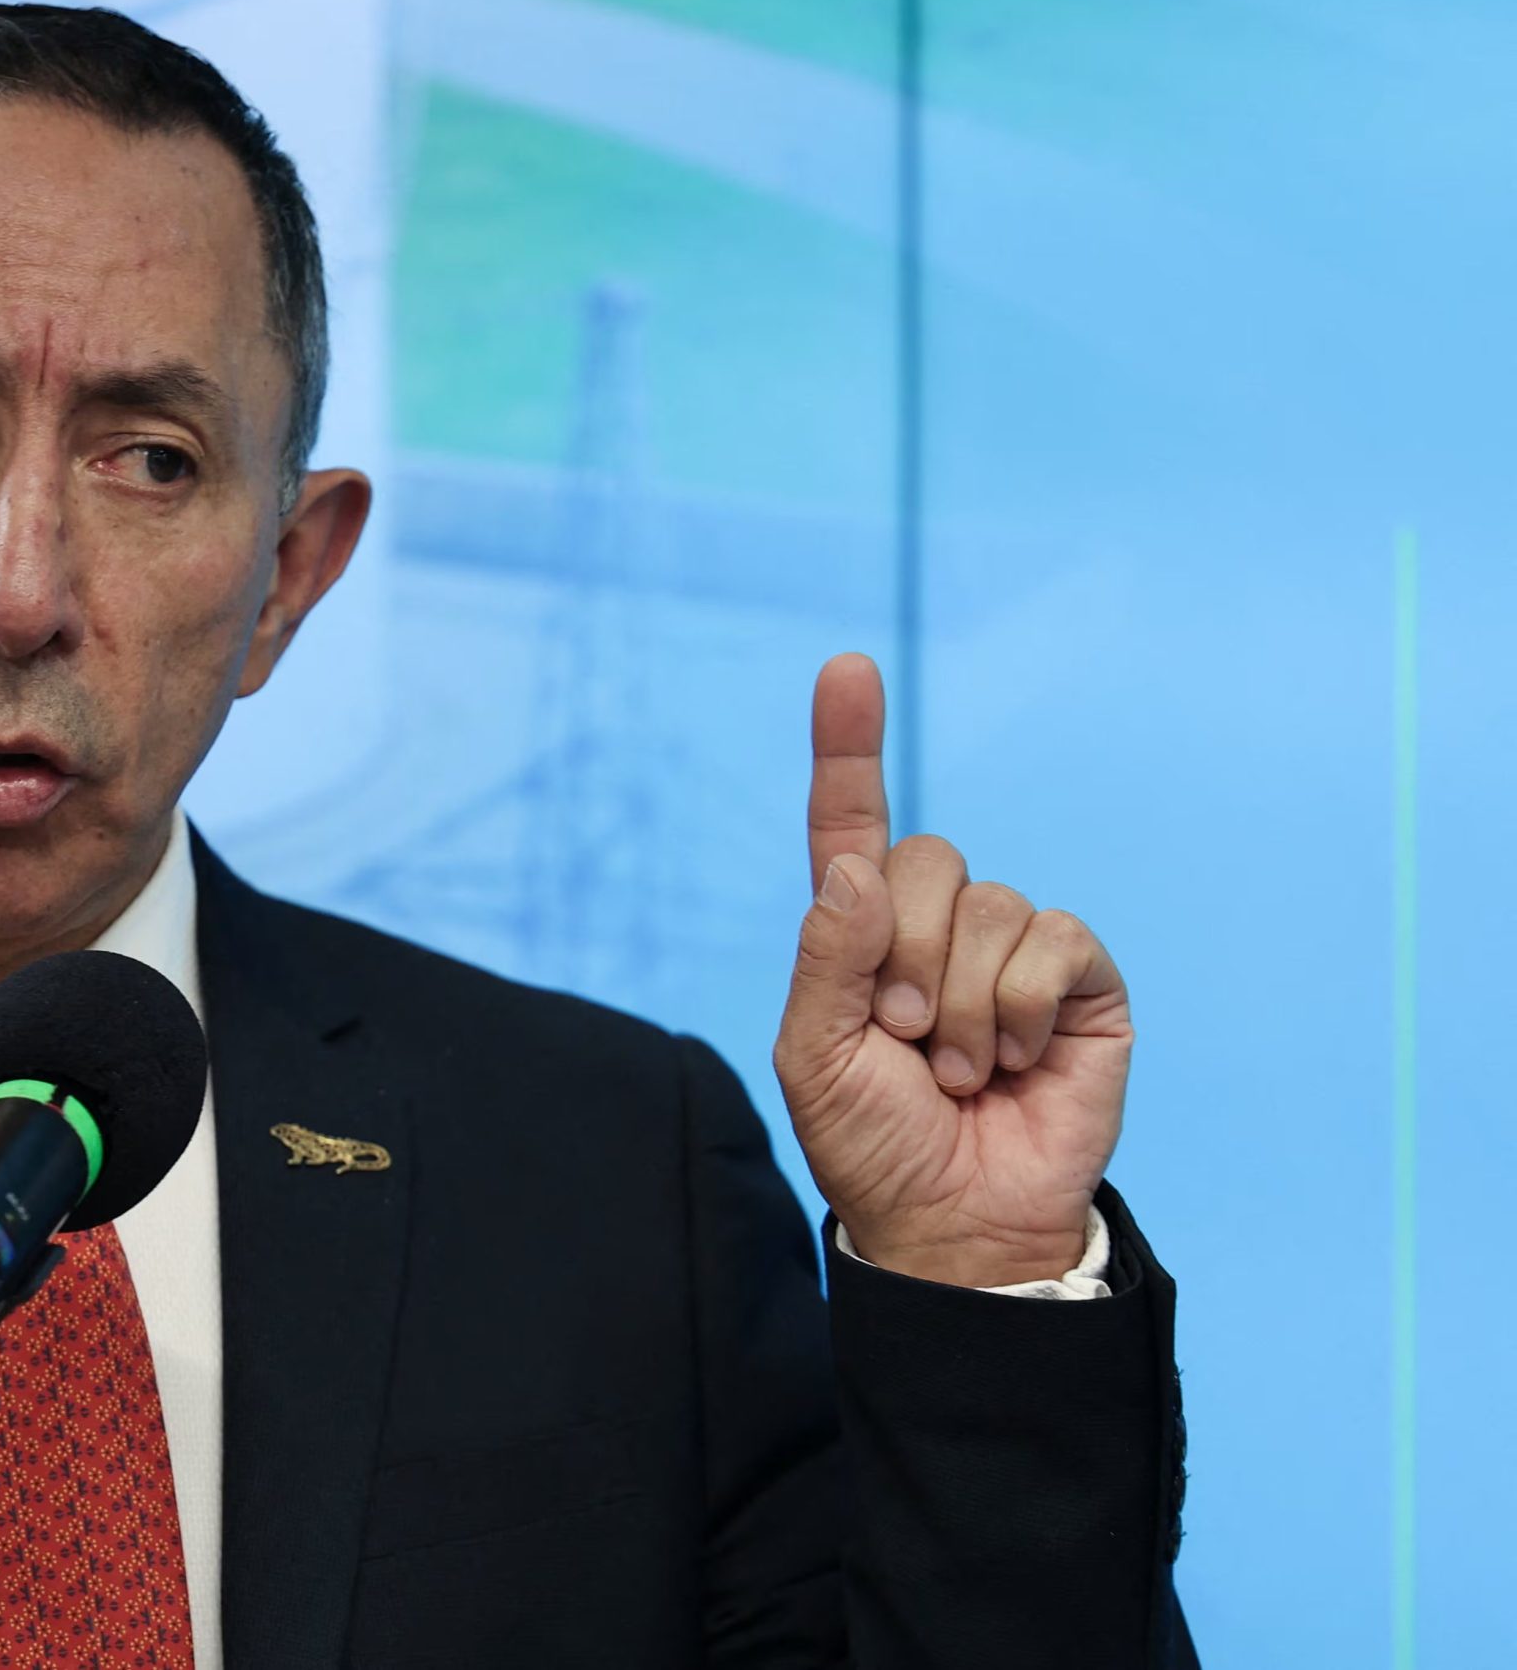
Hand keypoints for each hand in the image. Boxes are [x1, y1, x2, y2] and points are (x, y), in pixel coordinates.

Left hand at [771, 654, 1131, 1287]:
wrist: (954, 1226)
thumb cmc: (874, 1145)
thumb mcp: (813, 1056)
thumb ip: (826, 956)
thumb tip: (856, 865)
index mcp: (860, 933)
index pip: (852, 823)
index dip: (849, 747)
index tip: (847, 668)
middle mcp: (936, 927)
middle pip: (924, 858)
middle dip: (902, 957)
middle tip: (904, 1039)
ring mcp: (1013, 950)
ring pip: (987, 904)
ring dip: (961, 1001)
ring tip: (958, 1069)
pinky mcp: (1080, 982)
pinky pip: (1053, 937)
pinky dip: (1019, 1004)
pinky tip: (1014, 1060)